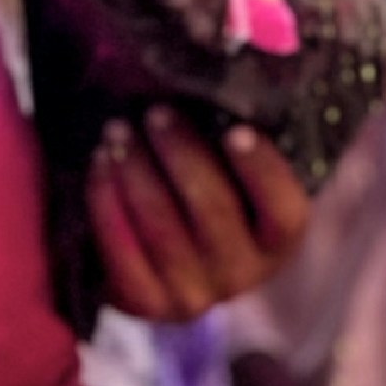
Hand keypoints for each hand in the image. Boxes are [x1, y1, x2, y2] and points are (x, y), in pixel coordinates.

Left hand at [92, 110, 310, 319]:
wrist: (166, 269)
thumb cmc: (209, 202)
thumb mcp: (239, 185)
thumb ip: (238, 150)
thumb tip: (216, 82)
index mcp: (278, 245)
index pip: (285, 213)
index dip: (263, 172)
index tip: (236, 130)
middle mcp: (242, 276)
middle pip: (213, 208)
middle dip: (180, 152)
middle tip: (155, 113)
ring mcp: (193, 297)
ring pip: (160, 223)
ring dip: (134, 168)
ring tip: (118, 131)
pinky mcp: (145, 304)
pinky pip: (120, 246)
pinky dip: (105, 198)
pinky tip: (100, 164)